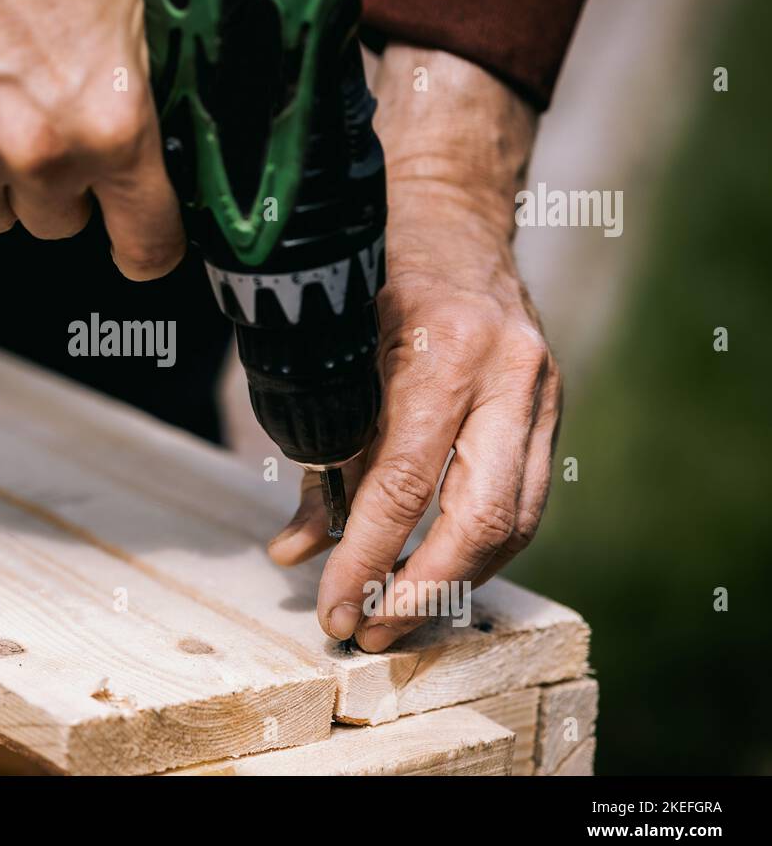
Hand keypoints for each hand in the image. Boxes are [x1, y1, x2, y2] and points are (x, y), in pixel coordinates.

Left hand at [268, 45, 561, 651]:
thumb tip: (293, 553)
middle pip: (478, 520)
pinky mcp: (552, 404)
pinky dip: (482, 549)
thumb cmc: (370, 275)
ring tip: (400, 620)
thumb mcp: (325, 349)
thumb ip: (314, 454)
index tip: (334, 611)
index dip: (365, 560)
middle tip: (370, 635)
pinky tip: (439, 574)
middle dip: (420, 594)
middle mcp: (504, 370)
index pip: (401, 484)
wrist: (449, 210)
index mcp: (438, 347)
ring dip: (457, 585)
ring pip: (515, 521)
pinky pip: (525, 499)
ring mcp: (540, 387)